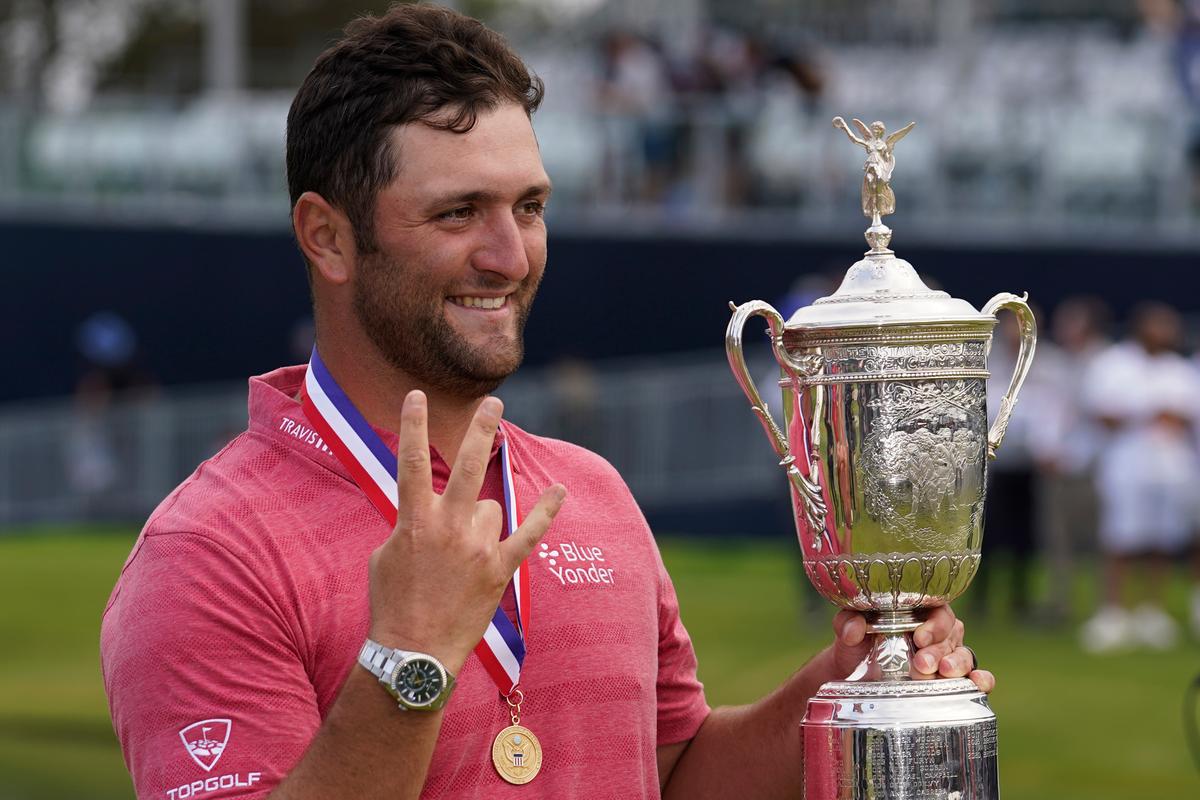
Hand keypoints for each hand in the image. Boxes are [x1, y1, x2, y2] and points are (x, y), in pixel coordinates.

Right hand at [367, 391, 566, 672]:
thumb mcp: (384, 556)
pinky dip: (545, 512)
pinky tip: (560, 490)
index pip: (410, 461)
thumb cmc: (392, 604)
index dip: (412, 425)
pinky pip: (528, 533)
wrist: (414, 652)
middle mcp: (448, 526)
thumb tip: (423, 512)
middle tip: (495, 402)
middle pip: (467, 463)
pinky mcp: (499, 568)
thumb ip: (407, 525)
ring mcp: (477, 547)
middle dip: (481, 428)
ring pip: (490, 508)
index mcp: (413, 520)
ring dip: (479, 521)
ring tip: (461, 557)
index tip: (417, 395)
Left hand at [829, 606, 993, 692]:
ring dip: (957, 664)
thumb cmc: (855, 643)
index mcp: (916, 610)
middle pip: (951, 634)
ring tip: (943, 673)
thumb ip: (848, 622)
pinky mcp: (950, 679)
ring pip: (964, 653)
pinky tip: (978, 683)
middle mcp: (936, 631)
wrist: (851, 675)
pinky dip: (982, 679)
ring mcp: (946, 655)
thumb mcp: (847, 628)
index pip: (936, 608)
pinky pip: (976, 676)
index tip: (919, 638)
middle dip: (938, 649)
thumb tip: (854, 628)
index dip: (933, 623)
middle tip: (921, 664)